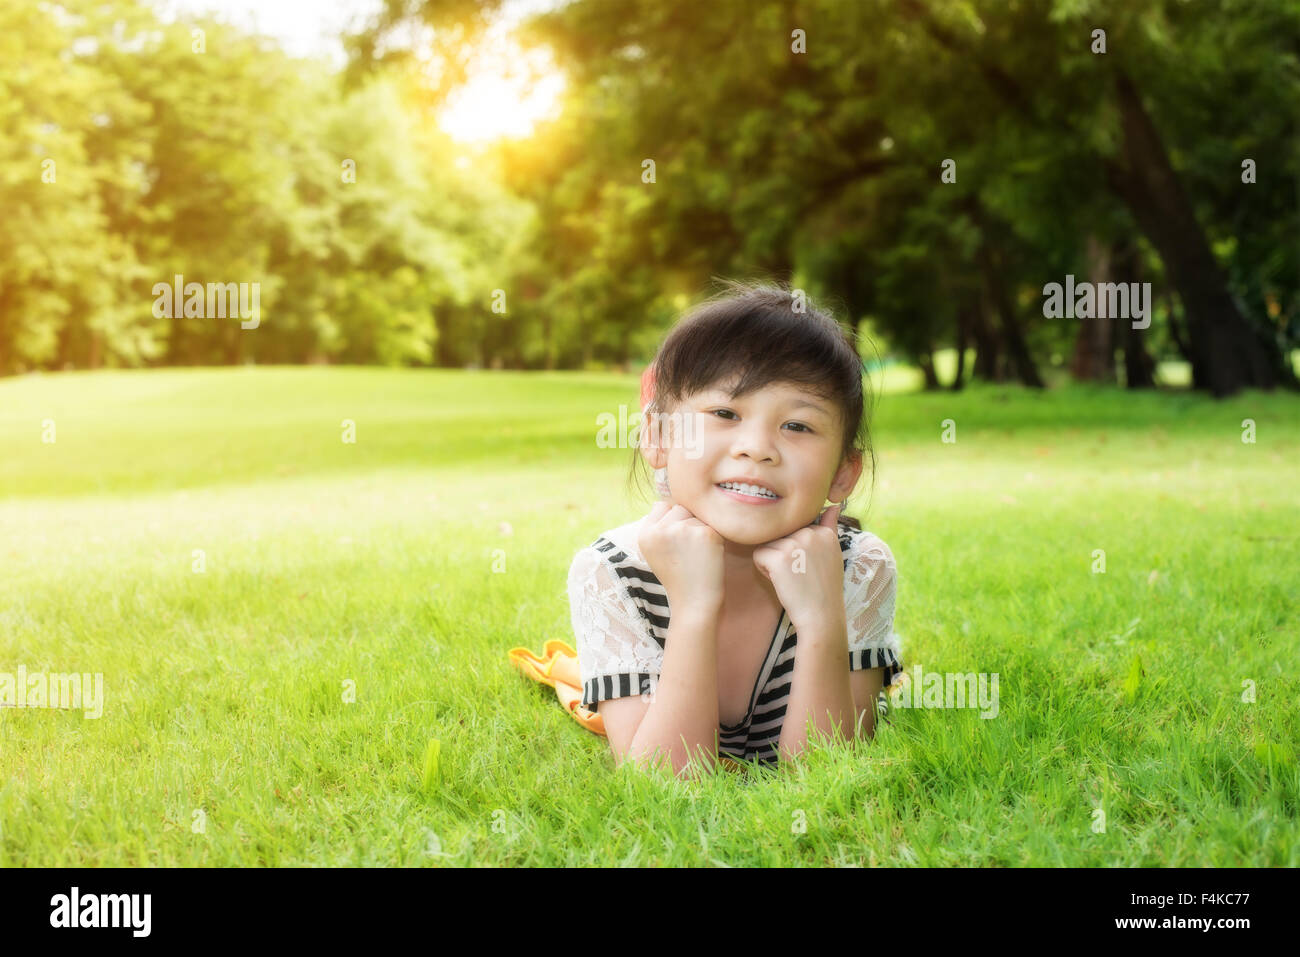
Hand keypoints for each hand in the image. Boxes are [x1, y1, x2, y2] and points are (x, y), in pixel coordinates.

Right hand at [637, 500, 725, 615]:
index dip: (672, 521)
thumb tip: (671, 498)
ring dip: (700, 531)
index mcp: (645, 534)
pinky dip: (714, 539)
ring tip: (696, 555)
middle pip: (681, 508)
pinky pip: (713, 525)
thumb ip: (659, 526)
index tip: (676, 543)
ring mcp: (682, 530)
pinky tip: (707, 557)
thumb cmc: (679, 577)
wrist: (694, 603)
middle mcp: (660, 530)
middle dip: (687, 524)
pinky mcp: (704, 533)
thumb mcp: (656, 551)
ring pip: (697, 515)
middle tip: (687, 552)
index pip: (662, 506)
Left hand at [751, 503, 845, 631]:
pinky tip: (780, 581)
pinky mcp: (779, 557)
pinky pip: (758, 555)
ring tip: (790, 577)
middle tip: (798, 574)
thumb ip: (829, 528)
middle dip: (783, 553)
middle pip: (780, 534)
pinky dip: (763, 570)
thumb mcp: (833, 555)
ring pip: (768, 543)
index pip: (795, 528)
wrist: (821, 616)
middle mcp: (811, 533)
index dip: (796, 549)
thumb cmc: (824, 589)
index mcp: (824, 532)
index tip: (808, 567)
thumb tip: (832, 506)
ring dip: (772, 560)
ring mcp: (794, 544)